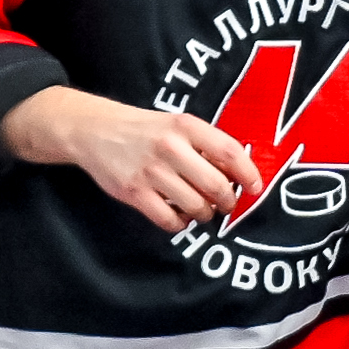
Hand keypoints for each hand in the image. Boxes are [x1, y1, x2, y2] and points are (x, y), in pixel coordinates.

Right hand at [0, 86, 257, 233]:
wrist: (94, 130)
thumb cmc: (145, 130)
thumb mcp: (176, 124)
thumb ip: (205, 144)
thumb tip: (240, 174)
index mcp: (185, 126)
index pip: (230, 152)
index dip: (248, 174)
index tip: (255, 188)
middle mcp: (170, 147)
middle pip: (216, 185)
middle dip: (227, 201)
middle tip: (225, 204)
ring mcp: (151, 171)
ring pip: (195, 206)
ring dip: (204, 214)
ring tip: (200, 209)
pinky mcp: (134, 192)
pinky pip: (169, 220)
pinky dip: (180, 223)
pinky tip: (178, 215)